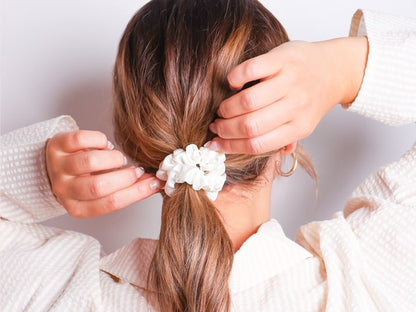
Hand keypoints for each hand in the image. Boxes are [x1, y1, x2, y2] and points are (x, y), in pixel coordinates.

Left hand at [45, 130, 160, 217]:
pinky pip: (81, 139)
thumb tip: (156, 184)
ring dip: (113, 159)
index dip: (136, 193)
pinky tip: (104, 146)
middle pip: (98, 186)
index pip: (110, 204)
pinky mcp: (57, 145)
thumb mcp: (101, 192)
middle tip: (137, 170)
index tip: (155, 183)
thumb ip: (125, 190)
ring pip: (89, 162)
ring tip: (118, 159)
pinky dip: (100, 140)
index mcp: (78, 207)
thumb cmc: (84, 180)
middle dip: (125, 177)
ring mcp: (58, 167)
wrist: (55, 165)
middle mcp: (64, 189)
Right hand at [207, 37, 367, 153]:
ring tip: (223, 109)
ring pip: (248, 101)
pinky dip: (235, 78)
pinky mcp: (283, 59)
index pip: (257, 144)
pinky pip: (251, 69)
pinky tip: (233, 83)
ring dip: (228, 107)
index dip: (230, 146)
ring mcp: (289, 81)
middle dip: (225, 128)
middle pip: (250, 125)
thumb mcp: (305, 123)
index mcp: (299, 127)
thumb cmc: (313, 96)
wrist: (334, 68)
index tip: (215, 144)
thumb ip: (288, 139)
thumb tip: (274, 155)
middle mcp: (296, 106)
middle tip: (217, 125)